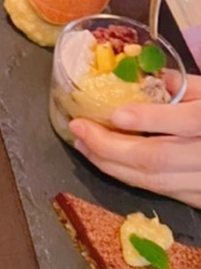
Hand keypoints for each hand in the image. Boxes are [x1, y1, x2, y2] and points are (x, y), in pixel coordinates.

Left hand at [71, 78, 200, 209]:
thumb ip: (189, 86)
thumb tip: (154, 77)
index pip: (187, 121)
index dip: (150, 119)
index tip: (116, 113)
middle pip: (157, 159)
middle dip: (110, 147)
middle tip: (79, 129)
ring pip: (153, 181)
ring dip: (111, 165)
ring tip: (83, 145)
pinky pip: (161, 191)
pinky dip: (130, 177)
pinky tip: (108, 161)